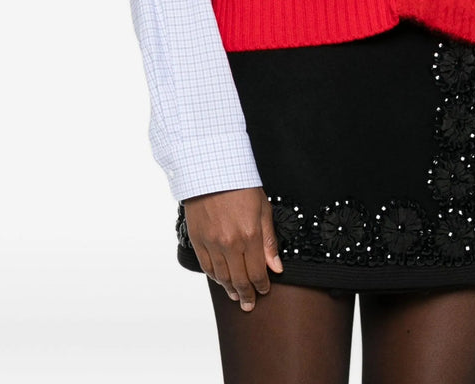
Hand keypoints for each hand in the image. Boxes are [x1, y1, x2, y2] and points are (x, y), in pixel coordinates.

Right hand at [182, 186, 282, 310]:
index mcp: (250, 235)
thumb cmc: (240, 185)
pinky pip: (207, 266)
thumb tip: (276, 267)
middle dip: (246, 295)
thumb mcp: (263, 208)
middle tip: (249, 305)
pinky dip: (215, 277)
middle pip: (239, 279)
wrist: (211, 170)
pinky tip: (221, 281)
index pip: (258, 272)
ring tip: (236, 296)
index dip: (262, 285)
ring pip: (222, 276)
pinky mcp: (198, 239)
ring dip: (230, 289)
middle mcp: (230, 243)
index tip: (264, 291)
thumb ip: (269, 241)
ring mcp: (212, 243)